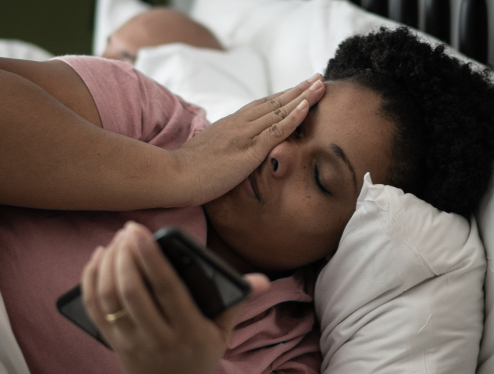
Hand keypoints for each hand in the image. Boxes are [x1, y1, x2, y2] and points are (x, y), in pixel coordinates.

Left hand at [81, 222, 270, 373]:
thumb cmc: (199, 359)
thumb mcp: (221, 334)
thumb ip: (237, 302)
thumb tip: (262, 280)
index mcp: (189, 332)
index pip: (167, 289)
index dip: (151, 258)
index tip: (139, 232)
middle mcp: (157, 338)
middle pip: (133, 292)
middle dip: (126, 256)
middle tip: (128, 230)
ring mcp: (131, 342)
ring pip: (110, 298)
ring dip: (108, 265)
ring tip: (116, 241)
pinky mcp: (113, 343)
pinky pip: (94, 308)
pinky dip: (90, 280)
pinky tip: (98, 258)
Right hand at [173, 75, 325, 205]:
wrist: (172, 175)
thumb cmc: (186, 171)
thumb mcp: (209, 154)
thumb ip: (223, 149)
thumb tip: (229, 153)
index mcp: (230, 125)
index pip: (262, 107)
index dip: (282, 97)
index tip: (299, 89)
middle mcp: (239, 124)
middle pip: (274, 102)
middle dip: (298, 89)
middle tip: (318, 78)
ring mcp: (244, 135)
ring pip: (279, 111)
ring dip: (303, 96)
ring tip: (321, 84)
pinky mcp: (248, 150)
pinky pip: (276, 130)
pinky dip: (294, 117)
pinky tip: (308, 106)